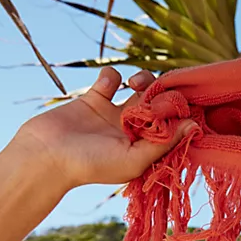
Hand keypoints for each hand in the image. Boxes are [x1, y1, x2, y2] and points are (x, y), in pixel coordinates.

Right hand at [10, 67, 195, 191]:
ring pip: (140, 88)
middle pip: (160, 104)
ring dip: (144, 80)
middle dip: (163, 94)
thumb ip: (163, 143)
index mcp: (146, 149)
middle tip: (157, 94)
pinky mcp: (94, 99)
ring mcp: (114, 114)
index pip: (172, 127)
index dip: (178, 113)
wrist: (47, 155)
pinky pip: (112, 79)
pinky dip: (114, 75)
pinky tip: (109, 84)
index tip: (180, 105)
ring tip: (136, 85)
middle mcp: (133, 132)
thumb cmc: (92, 165)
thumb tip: (193, 126)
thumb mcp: (134, 159)